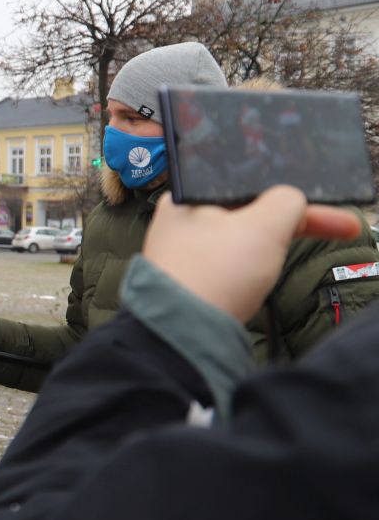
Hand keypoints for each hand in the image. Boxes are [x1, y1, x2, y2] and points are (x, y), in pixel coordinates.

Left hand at [143, 187, 360, 322]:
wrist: (184, 333)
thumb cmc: (216, 273)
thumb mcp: (263, 226)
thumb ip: (285, 202)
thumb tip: (292, 199)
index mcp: (187, 196)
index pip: (249, 187)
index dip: (291, 199)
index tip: (325, 212)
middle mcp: (179, 221)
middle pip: (248, 212)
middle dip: (293, 220)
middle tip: (341, 227)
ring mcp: (183, 251)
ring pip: (242, 238)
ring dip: (276, 242)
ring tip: (309, 245)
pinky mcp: (190, 279)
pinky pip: (232, 262)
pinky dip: (256, 264)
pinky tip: (267, 272)